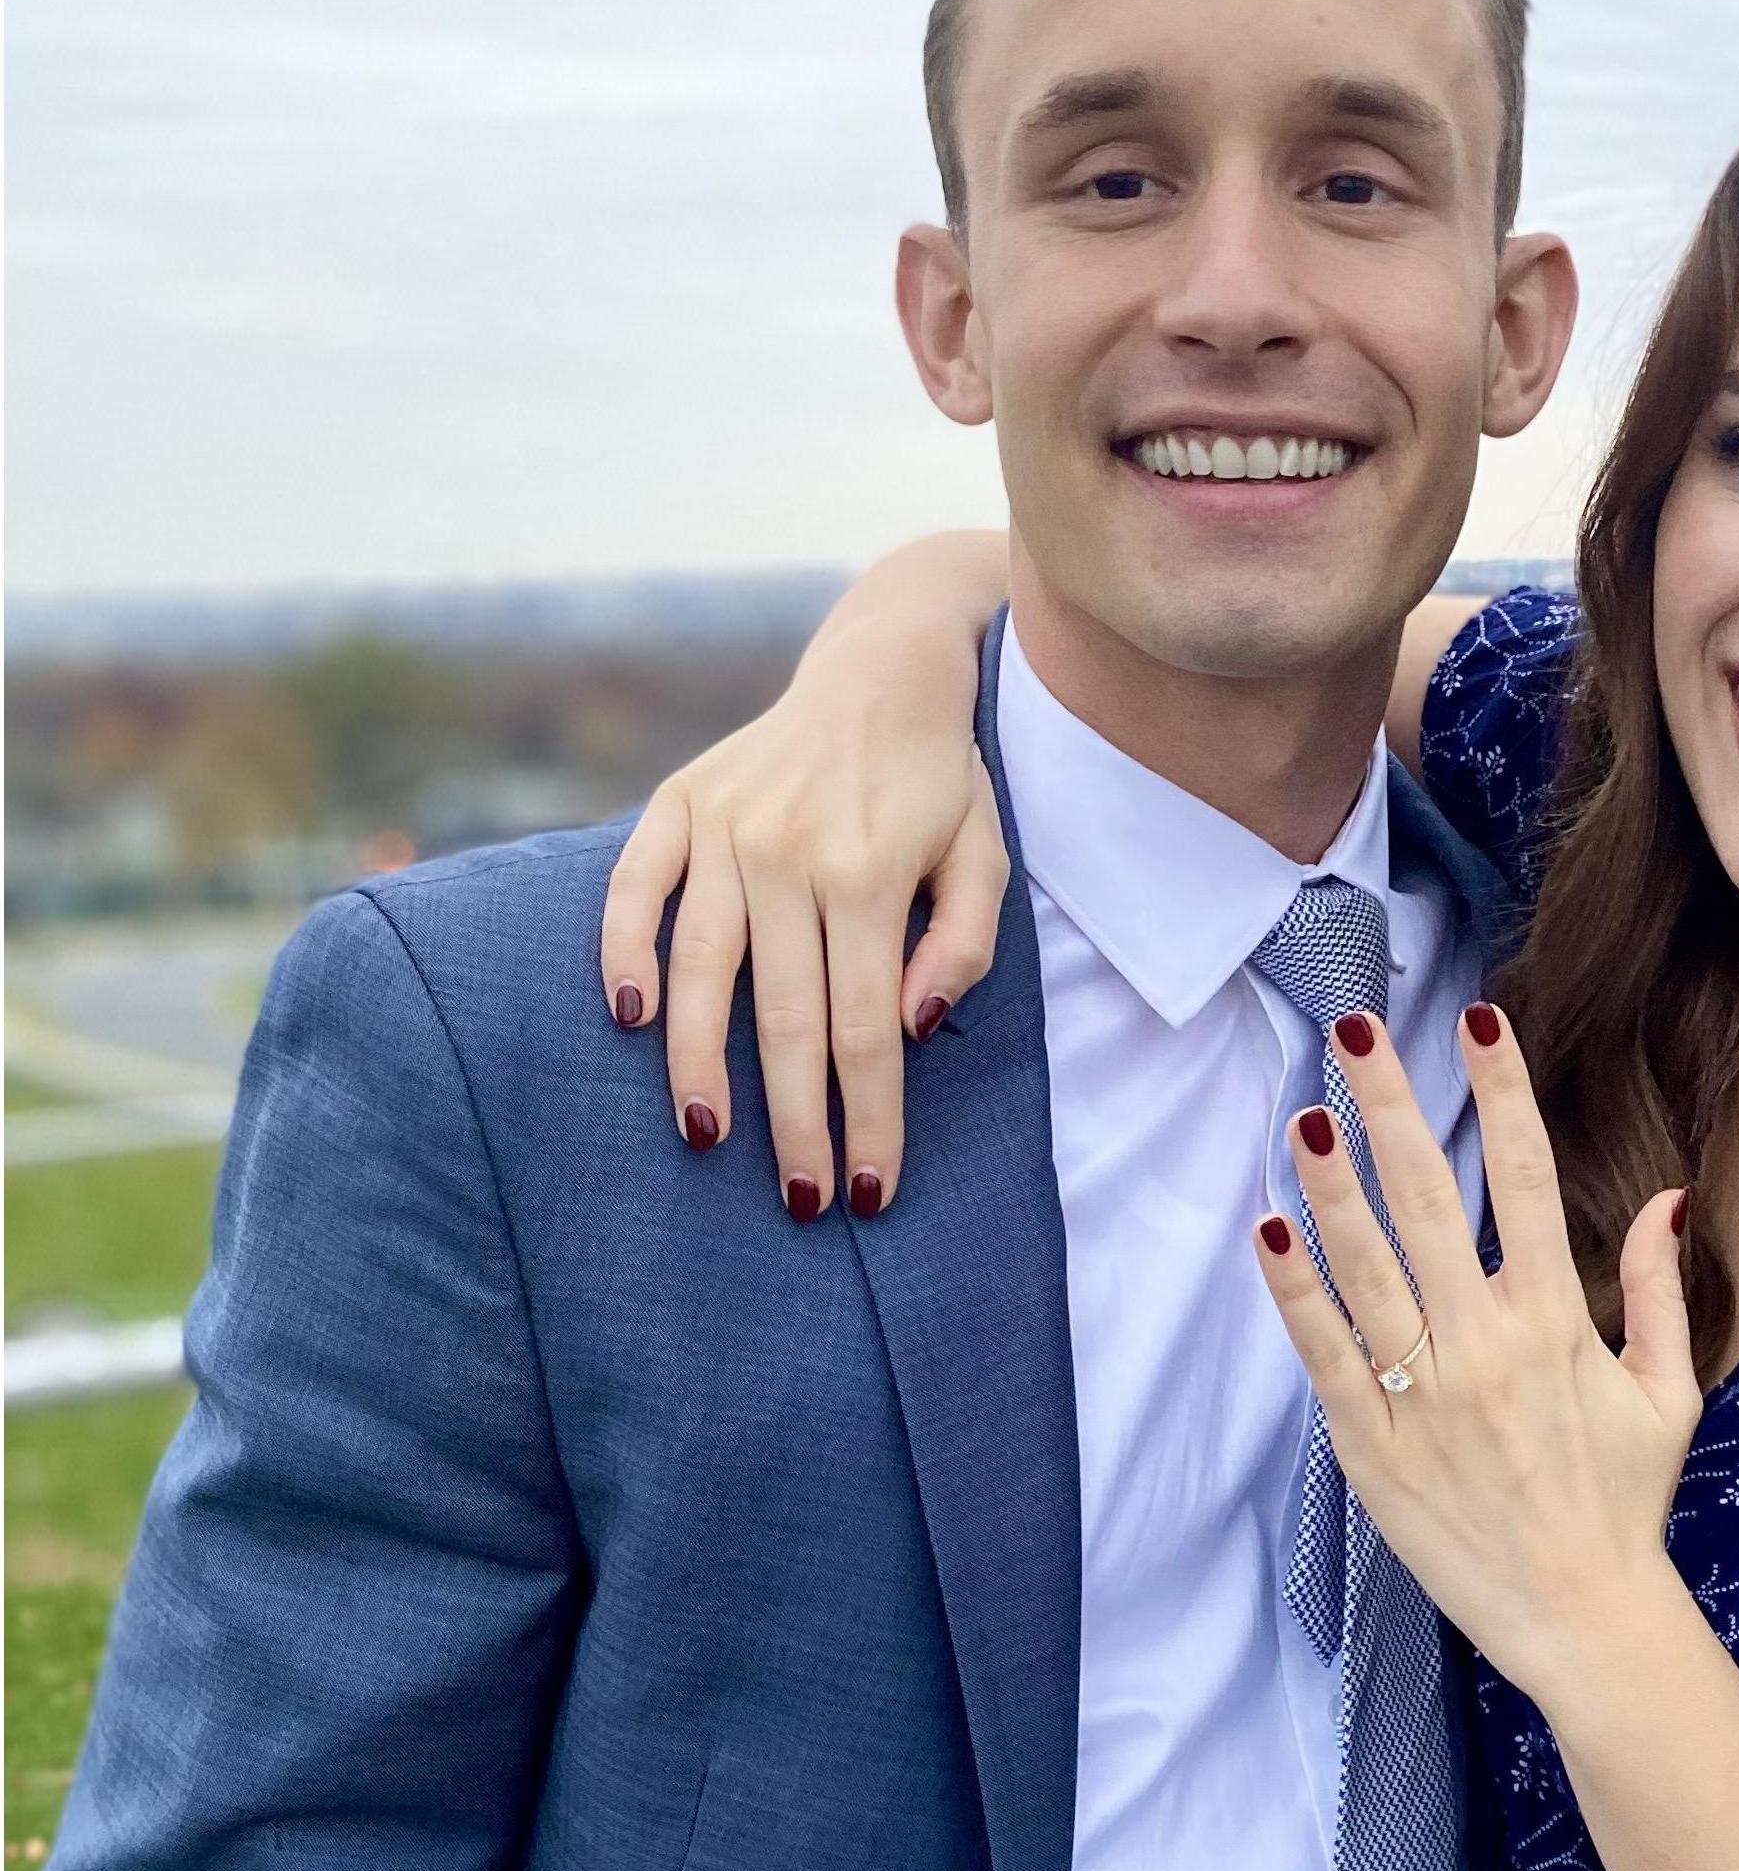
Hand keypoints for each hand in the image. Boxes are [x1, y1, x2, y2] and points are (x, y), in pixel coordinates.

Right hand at [598, 608, 1008, 1216]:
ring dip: (699, 1062)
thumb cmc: (939, 783)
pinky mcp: (679, 803)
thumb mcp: (986, 853)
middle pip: (787, 1016)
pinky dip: (622, 949)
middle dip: (795, 1120)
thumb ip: (962, 941)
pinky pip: (635, 886)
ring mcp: (726, 826)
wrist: (884, 670)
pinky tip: (627, 1019)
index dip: (868, 1115)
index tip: (867, 1190)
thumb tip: (907, 1024)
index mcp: (871, 873)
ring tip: (708, 1136)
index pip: (866, 1027)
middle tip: (802, 1199)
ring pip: (701, 968)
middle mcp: (790, 852)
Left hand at [1252, 1003, 1701, 1711]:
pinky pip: (1325, 1355)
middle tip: (1355, 1030)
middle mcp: (1486, 1344)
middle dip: (1392, 1108)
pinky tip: (1270, 1228)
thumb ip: (1663, 1289)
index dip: (1501, 1090)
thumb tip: (1668, 1196)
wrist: (1585, 1622)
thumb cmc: (1625, 1503)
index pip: (1529, 1177)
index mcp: (1559, 1320)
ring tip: (1303, 1113)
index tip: (1476, 1016)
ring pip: (1367, 1268)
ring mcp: (1422, 1396)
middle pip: (1432, 1201)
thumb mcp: (1668, 1391)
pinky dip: (1295, 1292)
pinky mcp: (1371, 1450)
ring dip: (1333, 1185)